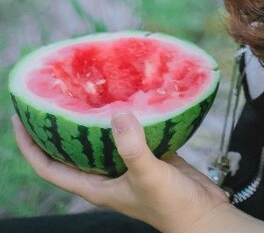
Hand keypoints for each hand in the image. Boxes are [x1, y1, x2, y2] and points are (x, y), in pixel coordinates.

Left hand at [11, 110, 230, 232]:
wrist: (203, 214)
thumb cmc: (172, 206)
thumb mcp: (148, 177)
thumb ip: (132, 148)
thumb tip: (116, 114)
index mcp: (95, 187)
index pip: (50, 168)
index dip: (31, 146)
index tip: (20, 118)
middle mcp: (105, 175)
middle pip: (70, 150)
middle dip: (57, 126)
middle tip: (51, 94)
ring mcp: (125, 164)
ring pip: (98, 138)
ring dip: (90, 117)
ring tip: (85, 88)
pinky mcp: (147, 154)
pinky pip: (127, 131)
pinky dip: (123, 115)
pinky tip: (128, 94)